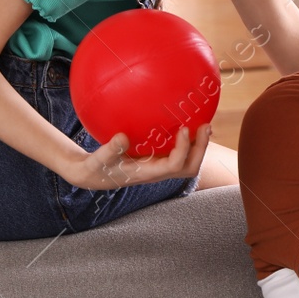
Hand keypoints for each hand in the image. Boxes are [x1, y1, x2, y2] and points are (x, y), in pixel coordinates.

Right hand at [62, 124, 210, 190]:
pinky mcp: (157, 160)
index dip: (183, 149)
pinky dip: (187, 141)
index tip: (183, 128)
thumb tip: (122, 137)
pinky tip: (187, 122)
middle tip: (206, 126)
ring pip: (187, 162)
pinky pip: (178, 152)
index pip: (174, 165)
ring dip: (198, 145)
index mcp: (147, 173)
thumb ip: (109, 151)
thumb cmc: (95, 168)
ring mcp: (159, 167)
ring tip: (204, 124)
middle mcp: (158, 172)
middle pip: (189, 168)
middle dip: (200, 149)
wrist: (92, 175)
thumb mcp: (97, 160)